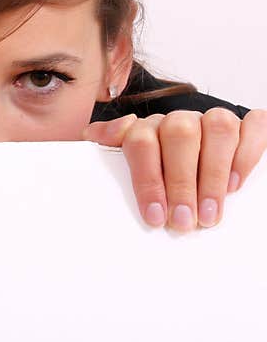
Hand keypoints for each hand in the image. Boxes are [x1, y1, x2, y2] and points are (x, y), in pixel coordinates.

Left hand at [83, 108, 266, 230]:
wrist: (196, 161)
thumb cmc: (159, 172)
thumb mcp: (131, 165)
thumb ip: (111, 147)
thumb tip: (91, 134)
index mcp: (149, 128)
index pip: (141, 141)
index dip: (147, 179)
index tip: (154, 216)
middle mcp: (181, 120)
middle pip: (179, 136)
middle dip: (181, 182)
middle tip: (183, 221)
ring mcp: (213, 120)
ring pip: (217, 129)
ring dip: (213, 175)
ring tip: (209, 214)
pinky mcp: (247, 126)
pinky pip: (253, 126)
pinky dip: (247, 153)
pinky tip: (236, 184)